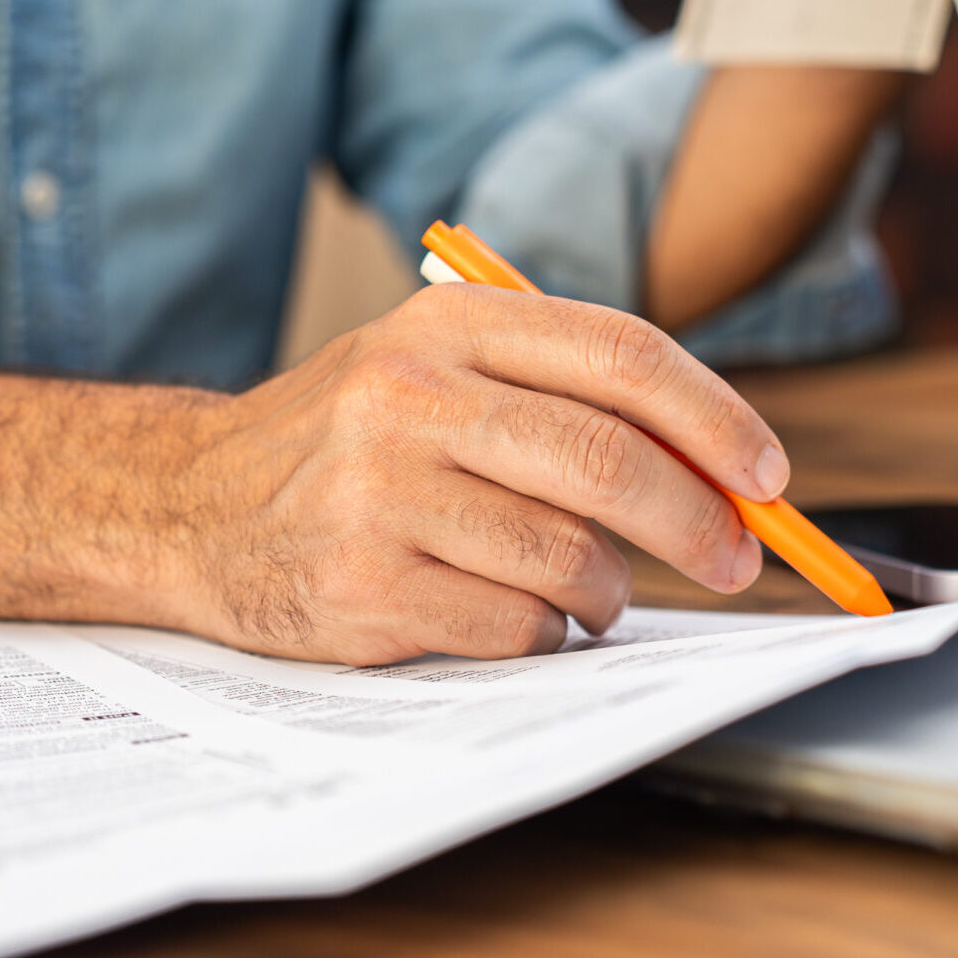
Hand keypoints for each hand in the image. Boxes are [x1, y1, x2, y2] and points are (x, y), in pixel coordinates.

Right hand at [174, 286, 788, 662]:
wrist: (188, 502)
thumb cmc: (352, 437)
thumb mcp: (443, 368)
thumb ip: (567, 395)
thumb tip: (722, 470)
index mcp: (453, 323)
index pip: (624, 356)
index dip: (717, 420)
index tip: (768, 477)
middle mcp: (412, 394)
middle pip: (609, 460)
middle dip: (699, 521)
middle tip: (736, 559)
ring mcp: (379, 491)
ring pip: (569, 554)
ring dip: (613, 590)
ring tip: (600, 593)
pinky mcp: (360, 585)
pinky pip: (513, 624)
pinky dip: (546, 633)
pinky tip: (524, 616)